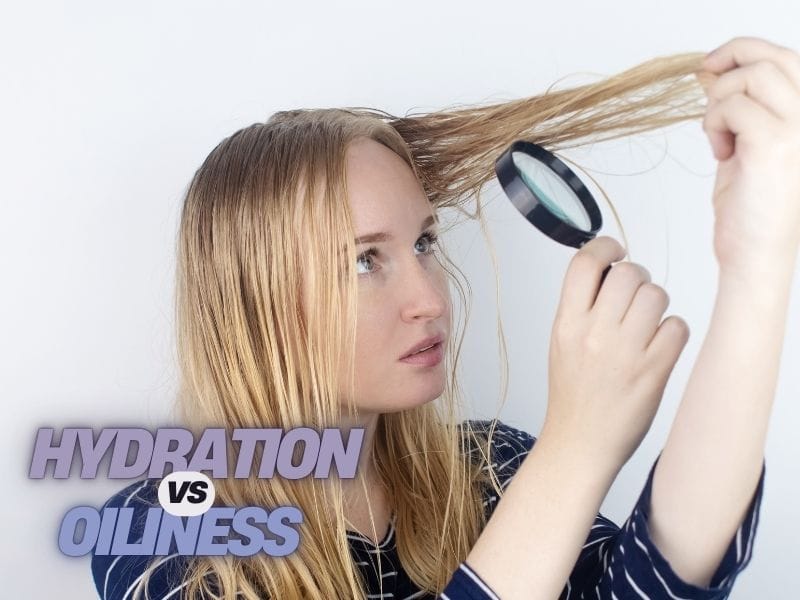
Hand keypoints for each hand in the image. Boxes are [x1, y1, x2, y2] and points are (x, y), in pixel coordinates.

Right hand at [543, 237, 689, 469]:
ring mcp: (625, 352)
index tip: (615, 253)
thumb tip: (611, 269)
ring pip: (656, 295)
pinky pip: (677, 327)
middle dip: (637, 277)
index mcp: (566, 323)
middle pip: (628, 272)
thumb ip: (581, 306)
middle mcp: (593, 333)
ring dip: (657, 304)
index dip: (605, 247)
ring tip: (647, 323)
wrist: (580, 443)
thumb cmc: (573, 394)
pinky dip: (673, 331)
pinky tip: (659, 345)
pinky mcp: (654, 370)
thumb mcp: (562, 342)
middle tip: (634, 295)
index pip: (585, 262)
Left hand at [699, 36, 799, 272]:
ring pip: (749, 77)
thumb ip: (738, 110)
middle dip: (728, 61)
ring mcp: (799, 129)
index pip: (786, 59)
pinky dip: (714, 124)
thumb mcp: (744, 146)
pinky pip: (733, 107)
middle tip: (703, 81)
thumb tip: (714, 74)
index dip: (744, 51)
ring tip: (717, 137)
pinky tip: (720, 152)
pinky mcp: (775, 143)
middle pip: (770, 58)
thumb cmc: (751, 209)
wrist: (756, 254)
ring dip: (718, 102)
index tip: (711, 65)